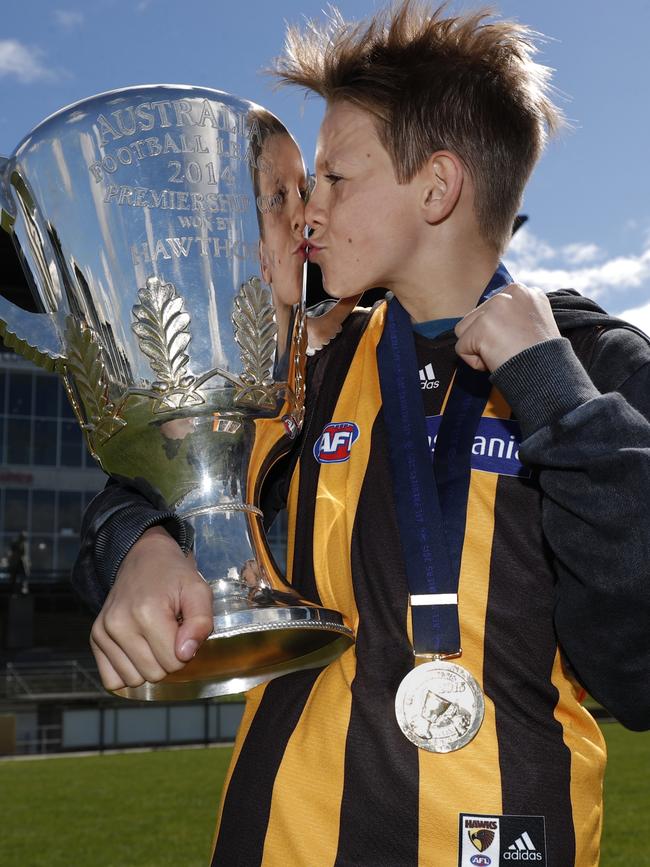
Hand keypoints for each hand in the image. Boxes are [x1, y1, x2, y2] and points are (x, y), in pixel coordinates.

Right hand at [90, 526, 212, 691]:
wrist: (143, 558)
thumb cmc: (173, 576)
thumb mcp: (198, 591)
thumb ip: (201, 622)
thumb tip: (186, 654)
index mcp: (147, 611)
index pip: (174, 661)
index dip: (185, 650)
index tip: (182, 630)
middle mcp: (119, 624)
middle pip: (154, 674)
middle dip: (168, 659)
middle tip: (169, 632)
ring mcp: (103, 632)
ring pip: (134, 680)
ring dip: (148, 665)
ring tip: (152, 637)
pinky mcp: (95, 638)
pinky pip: (112, 680)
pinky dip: (128, 671)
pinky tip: (136, 649)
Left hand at [454, 283, 559, 371]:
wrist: (548, 373)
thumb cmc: (541, 356)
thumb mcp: (533, 322)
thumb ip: (512, 315)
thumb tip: (490, 322)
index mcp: (522, 291)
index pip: (489, 309)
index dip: (497, 331)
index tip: (515, 342)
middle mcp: (508, 293)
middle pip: (474, 318)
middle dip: (486, 338)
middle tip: (511, 350)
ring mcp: (495, 307)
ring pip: (464, 331)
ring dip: (478, 348)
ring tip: (504, 354)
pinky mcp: (482, 326)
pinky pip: (461, 349)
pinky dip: (475, 362)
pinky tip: (497, 360)